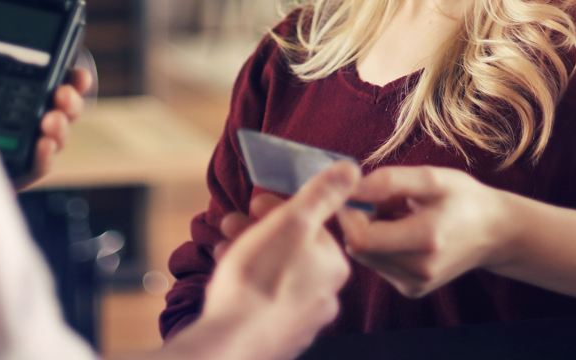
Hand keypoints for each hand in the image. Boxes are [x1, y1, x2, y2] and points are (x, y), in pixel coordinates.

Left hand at [12, 69, 92, 190]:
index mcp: (25, 90)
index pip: (61, 82)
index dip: (76, 80)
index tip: (78, 76)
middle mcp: (32, 116)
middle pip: (68, 109)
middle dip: (71, 101)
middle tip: (62, 95)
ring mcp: (28, 144)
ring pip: (59, 136)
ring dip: (61, 127)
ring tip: (50, 121)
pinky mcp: (20, 170)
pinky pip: (42, 165)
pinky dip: (45, 155)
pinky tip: (42, 144)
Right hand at [185, 162, 358, 359]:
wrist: (231, 341)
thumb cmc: (260, 279)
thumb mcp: (292, 222)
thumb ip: (322, 194)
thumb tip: (350, 169)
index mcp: (334, 266)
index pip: (312, 226)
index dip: (281, 208)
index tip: (256, 203)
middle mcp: (325, 296)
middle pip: (292, 249)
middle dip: (260, 230)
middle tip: (233, 223)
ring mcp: (300, 320)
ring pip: (275, 273)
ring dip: (249, 252)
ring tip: (224, 244)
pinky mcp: (276, 336)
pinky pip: (263, 299)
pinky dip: (246, 282)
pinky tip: (226, 273)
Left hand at [335, 166, 518, 297]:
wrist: (495, 232)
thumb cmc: (463, 198)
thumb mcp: (431, 178)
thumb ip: (388, 181)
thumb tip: (350, 187)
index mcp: (426, 240)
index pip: (361, 237)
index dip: (350, 213)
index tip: (357, 190)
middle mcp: (420, 270)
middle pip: (359, 249)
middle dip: (360, 220)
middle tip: (382, 199)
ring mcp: (416, 284)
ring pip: (366, 257)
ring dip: (370, 233)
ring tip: (397, 214)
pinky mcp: (412, 289)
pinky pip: (379, 265)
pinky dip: (381, 246)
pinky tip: (404, 232)